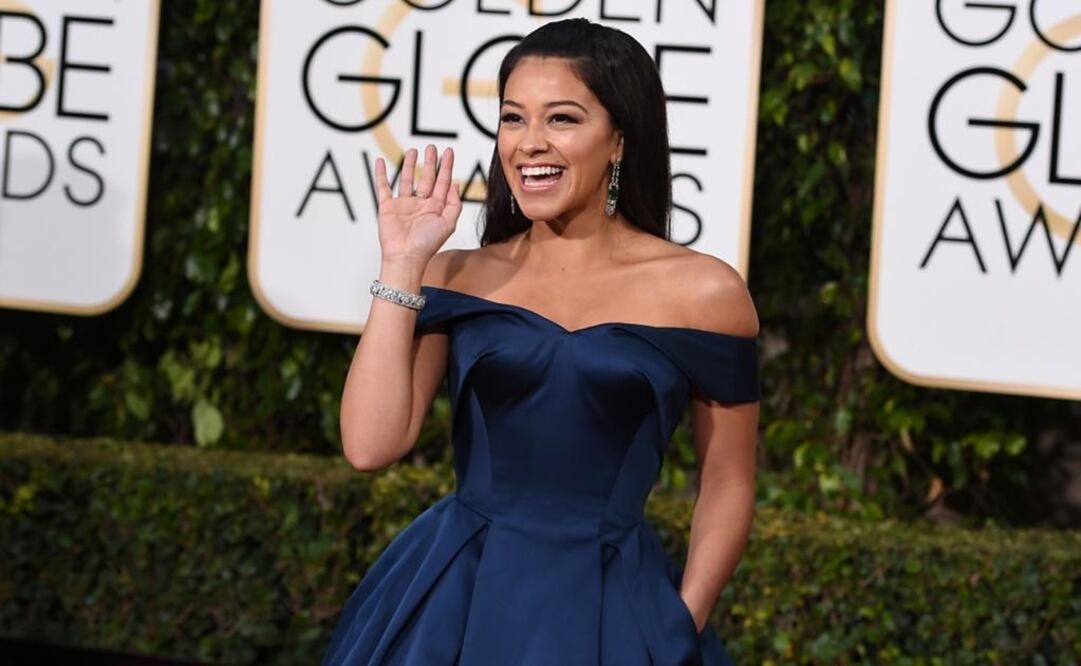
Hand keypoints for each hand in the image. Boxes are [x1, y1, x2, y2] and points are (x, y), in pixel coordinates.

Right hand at [374, 145, 462, 263]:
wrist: (405, 256)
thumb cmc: (427, 244)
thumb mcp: (448, 224)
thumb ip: (454, 204)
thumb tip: (456, 185)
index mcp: (435, 208)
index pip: (442, 182)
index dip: (446, 167)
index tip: (448, 152)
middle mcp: (420, 205)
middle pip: (426, 178)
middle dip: (430, 162)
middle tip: (432, 147)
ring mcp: (403, 205)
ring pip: (406, 179)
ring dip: (409, 165)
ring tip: (413, 151)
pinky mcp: (387, 207)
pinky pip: (383, 187)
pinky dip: (380, 174)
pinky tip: (380, 161)